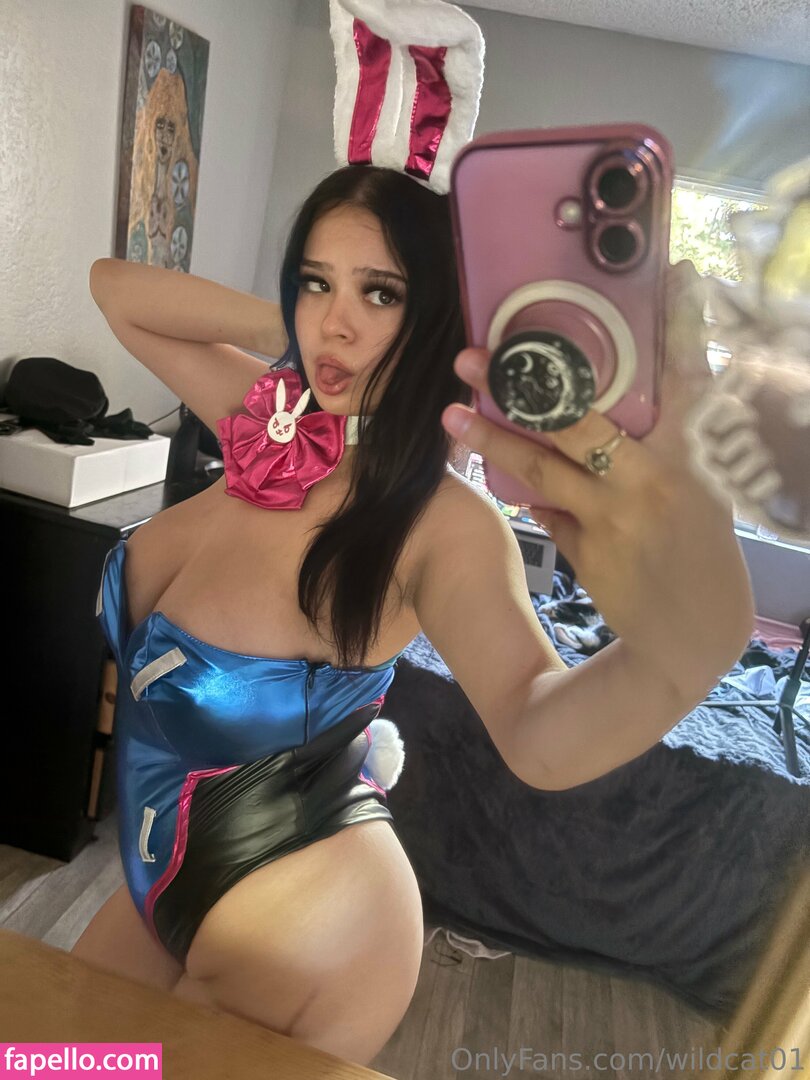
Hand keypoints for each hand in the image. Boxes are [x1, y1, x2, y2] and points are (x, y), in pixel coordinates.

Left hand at [441, 261, 755, 690]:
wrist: (690, 641)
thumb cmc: (704, 558)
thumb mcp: (704, 493)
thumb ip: (665, 452)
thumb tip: (614, 417)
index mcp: (694, 458)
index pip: (692, 379)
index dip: (685, 325)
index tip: (677, 276)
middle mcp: (652, 478)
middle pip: (579, 419)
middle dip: (521, 384)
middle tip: (473, 356)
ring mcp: (614, 516)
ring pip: (543, 467)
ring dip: (492, 439)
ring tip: (450, 415)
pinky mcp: (586, 550)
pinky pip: (547, 511)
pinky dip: (530, 495)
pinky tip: (505, 481)